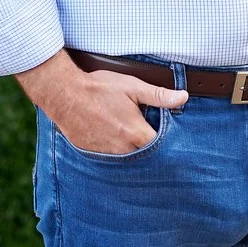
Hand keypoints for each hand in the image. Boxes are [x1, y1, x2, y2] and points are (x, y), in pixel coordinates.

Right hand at [15, 49, 187, 153]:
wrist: (64, 95)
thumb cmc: (99, 88)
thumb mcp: (132, 87)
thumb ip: (159, 95)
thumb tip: (183, 97)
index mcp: (135, 133)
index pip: (160, 148)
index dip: (167, 143)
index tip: (171, 138)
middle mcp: (123, 149)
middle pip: (145, 156)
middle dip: (150, 149)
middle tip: (151, 138)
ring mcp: (107, 154)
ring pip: (128, 159)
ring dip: (133, 151)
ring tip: (132, 138)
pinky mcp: (93, 154)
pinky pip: (111, 159)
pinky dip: (116, 152)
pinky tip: (115, 140)